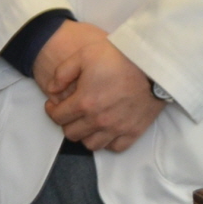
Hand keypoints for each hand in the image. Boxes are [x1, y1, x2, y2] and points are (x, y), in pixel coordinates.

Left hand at [35, 20, 165, 152]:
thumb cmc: (117, 57)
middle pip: (72, 134)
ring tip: (87, 122)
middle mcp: (99, 120)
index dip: (51, 111)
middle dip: (66, 123)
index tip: (53, 104)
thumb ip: (62, 73)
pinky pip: (115, 148)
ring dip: (85, 135)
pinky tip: (106, 129)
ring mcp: (117, 128)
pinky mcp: (134, 132)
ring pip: (91, 145)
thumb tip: (51, 90)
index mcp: (84, 102)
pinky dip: (107, 142)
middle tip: (70, 112)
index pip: (58, 118)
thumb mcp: (83, 55)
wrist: (151, 65)